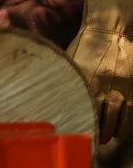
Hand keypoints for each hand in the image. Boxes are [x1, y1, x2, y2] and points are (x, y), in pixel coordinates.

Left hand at [67, 0, 132, 141]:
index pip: (82, 118)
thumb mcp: (68, 68)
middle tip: (94, 138)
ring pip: (119, 121)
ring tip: (108, 134)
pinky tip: (121, 127)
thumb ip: (60, 88)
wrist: (109, 29)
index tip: (77, 139)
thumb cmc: (83, 50)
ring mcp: (121, 87)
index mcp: (83, 87)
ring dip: (113, 132)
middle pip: (102, 125)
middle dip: (98, 136)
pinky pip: (132, 112)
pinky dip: (127, 124)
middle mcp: (103, 89)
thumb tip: (43, 109)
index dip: (81, 132)